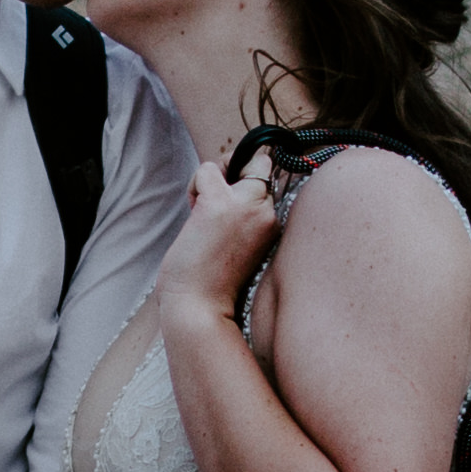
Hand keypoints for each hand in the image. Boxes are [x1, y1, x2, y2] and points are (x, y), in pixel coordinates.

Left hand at [161, 152, 288, 337]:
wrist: (200, 308)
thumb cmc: (213, 281)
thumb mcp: (242, 243)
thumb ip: (245, 214)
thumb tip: (228, 177)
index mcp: (276, 224)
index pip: (271, 179)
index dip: (248, 179)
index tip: (231, 196)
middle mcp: (268, 212)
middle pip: (257, 164)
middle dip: (230, 176)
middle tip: (212, 208)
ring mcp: (246, 205)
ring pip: (231, 163)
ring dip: (210, 181)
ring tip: (202, 216)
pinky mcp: (220, 203)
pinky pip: (207, 169)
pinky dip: (195, 184)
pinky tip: (193, 211)